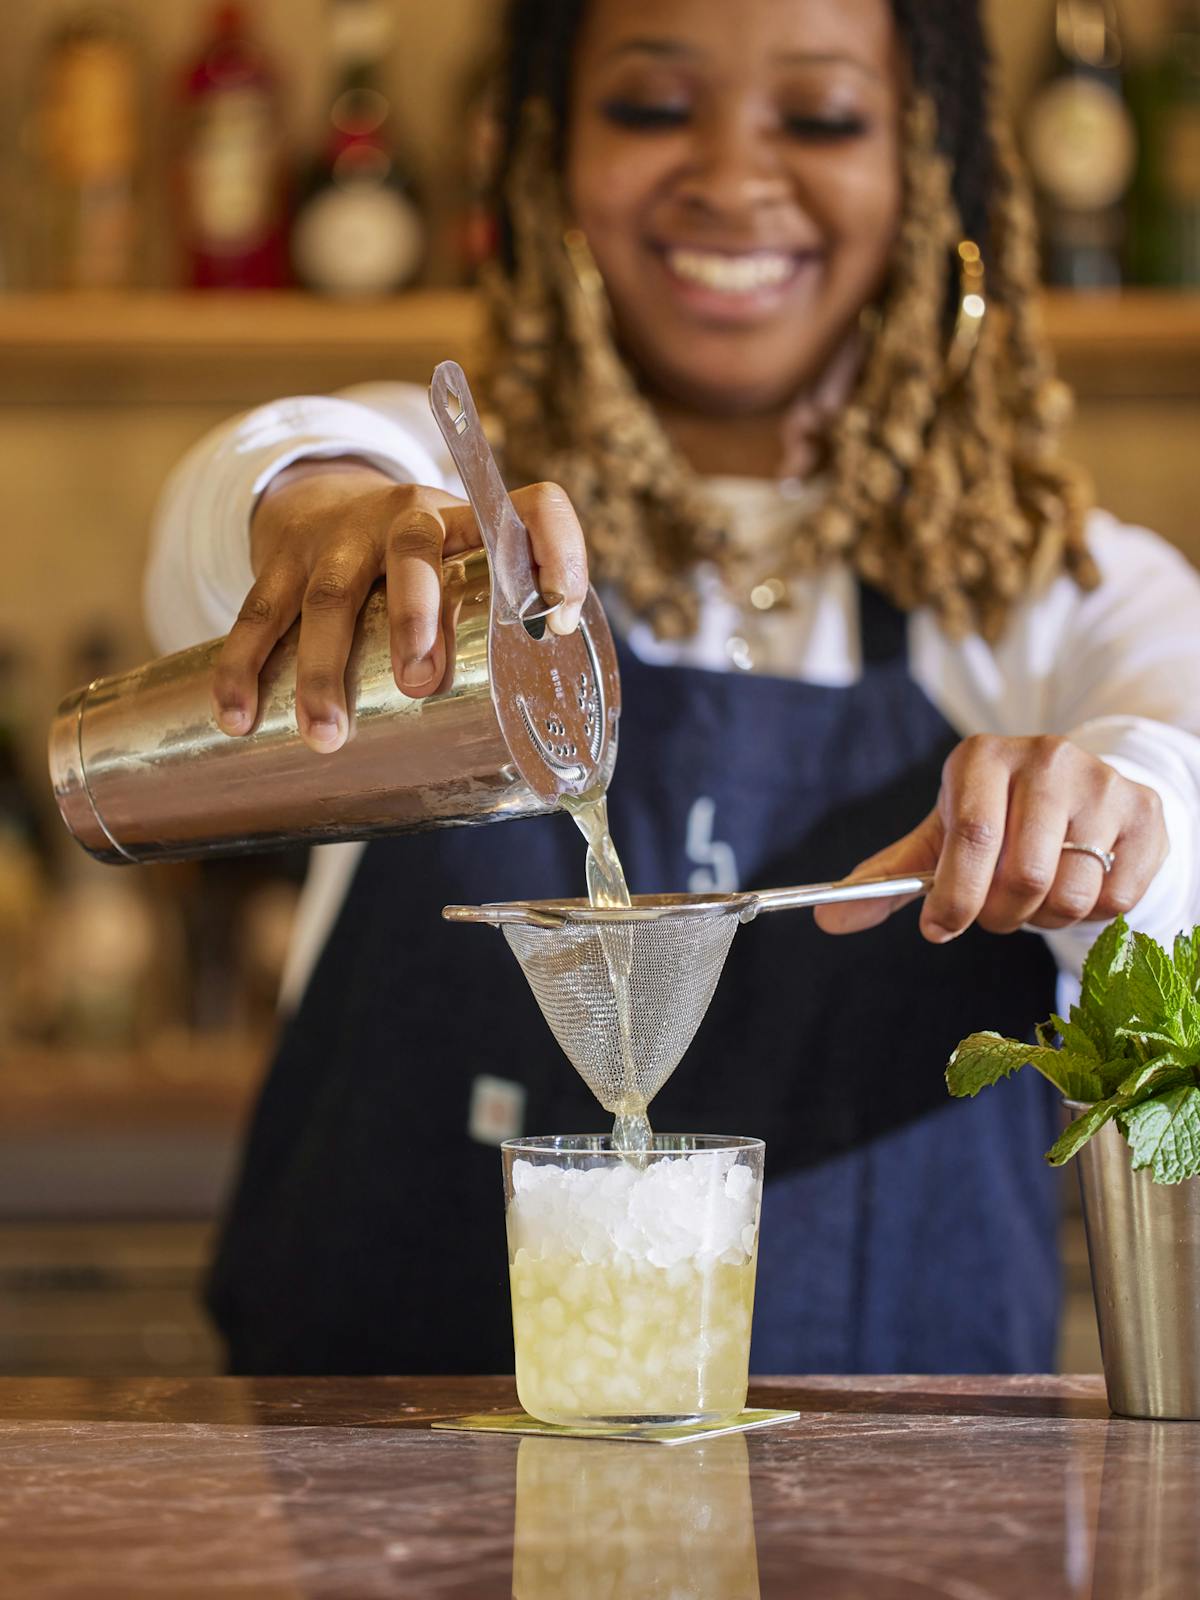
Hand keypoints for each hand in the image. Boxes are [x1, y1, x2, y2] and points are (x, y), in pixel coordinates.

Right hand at [211, 459, 588, 752]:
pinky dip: (243, 667)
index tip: (564, 610)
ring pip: (330, 595)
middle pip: (414, 551)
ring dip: (323, 669)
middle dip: (416, 619)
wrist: (322, 498)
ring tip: (325, 735)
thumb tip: (533, 737)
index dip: (559, 548)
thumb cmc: (419, 565)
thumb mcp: (466, 571)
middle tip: (418, 684)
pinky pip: (258, 612)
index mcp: (471, 522)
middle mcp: (409, 516)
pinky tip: (236, 717)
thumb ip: (499, 634)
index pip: (534, 508)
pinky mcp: (283, 559)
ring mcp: (340, 537)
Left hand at [814, 735, 1167, 941]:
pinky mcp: (1146, 814)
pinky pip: (1116, 898)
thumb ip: (887, 878)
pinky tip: (1078, 887)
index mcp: (982, 757)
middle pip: (1024, 875)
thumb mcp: (940, 837)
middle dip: (999, 915)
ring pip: (1072, 893)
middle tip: (993, 913)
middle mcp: (1046, 758)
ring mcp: (1102, 783)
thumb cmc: (996, 819)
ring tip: (1035, 896)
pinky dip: (1091, 914)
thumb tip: (830, 918)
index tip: (939, 929)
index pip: (971, 838)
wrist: (1078, 792)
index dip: (954, 897)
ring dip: (1044, 917)